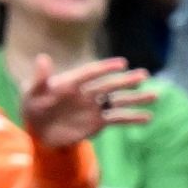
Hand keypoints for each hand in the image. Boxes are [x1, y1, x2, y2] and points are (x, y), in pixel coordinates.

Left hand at [21, 55, 157, 147]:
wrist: (39, 130)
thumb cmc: (33, 107)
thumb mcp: (32, 92)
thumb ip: (40, 78)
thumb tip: (43, 57)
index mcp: (71, 82)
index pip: (91, 73)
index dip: (105, 68)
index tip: (122, 64)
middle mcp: (86, 92)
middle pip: (109, 85)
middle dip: (125, 81)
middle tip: (144, 75)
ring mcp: (94, 107)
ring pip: (117, 101)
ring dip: (135, 98)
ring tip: (154, 95)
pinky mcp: (98, 122)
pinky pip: (117, 118)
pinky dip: (132, 118)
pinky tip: (148, 117)